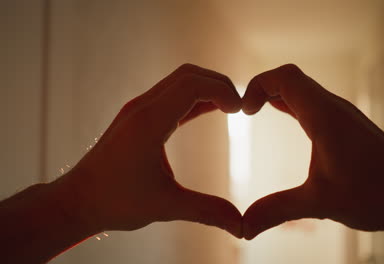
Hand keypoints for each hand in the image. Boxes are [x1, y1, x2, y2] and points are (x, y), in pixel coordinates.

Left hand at [56, 64, 242, 237]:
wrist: (78, 200)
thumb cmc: (115, 202)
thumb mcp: (166, 206)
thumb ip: (207, 212)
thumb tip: (241, 227)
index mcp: (149, 122)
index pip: (192, 85)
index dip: (223, 90)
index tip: (241, 110)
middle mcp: (142, 108)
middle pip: (188, 75)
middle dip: (219, 84)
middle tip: (240, 106)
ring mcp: (138, 110)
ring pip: (180, 81)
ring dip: (207, 88)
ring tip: (231, 107)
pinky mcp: (138, 117)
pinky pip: (172, 96)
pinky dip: (195, 99)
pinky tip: (211, 110)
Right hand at [241, 64, 383, 239]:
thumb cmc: (376, 194)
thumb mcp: (319, 202)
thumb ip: (277, 210)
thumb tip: (243, 228)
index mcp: (324, 117)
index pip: (284, 78)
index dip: (257, 85)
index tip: (243, 111)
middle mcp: (334, 108)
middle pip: (291, 78)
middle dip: (263, 88)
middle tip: (245, 110)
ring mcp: (343, 115)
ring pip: (304, 89)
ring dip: (278, 95)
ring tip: (257, 110)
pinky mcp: (348, 125)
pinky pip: (314, 102)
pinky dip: (293, 104)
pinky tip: (285, 116)